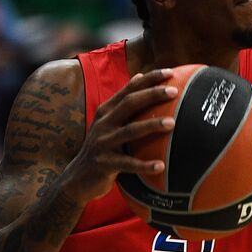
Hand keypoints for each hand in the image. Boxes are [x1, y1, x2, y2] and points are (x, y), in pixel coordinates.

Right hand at [64, 70, 177, 203]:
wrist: (77, 178)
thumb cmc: (101, 146)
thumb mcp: (107, 121)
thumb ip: (122, 101)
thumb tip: (140, 75)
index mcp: (106, 111)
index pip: (129, 90)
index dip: (149, 79)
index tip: (170, 72)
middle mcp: (103, 123)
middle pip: (129, 103)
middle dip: (152, 95)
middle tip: (174, 91)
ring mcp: (103, 143)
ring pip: (130, 131)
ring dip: (152, 125)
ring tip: (172, 122)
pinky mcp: (104, 164)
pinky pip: (128, 164)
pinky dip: (144, 165)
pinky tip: (161, 166)